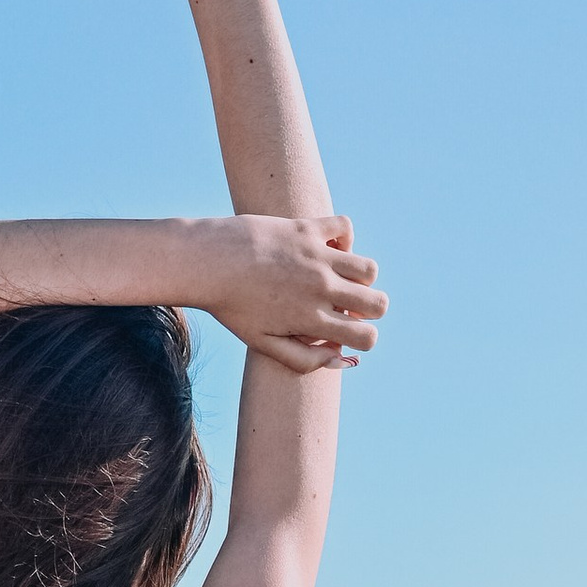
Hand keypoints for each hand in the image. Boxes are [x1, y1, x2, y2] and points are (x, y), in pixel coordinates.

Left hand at [209, 213, 385, 375]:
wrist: (208, 262)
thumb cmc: (233, 308)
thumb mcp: (263, 344)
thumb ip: (304, 359)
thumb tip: (341, 358)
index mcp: (312, 321)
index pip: (367, 337)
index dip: (363, 339)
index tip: (344, 331)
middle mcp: (321, 289)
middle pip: (378, 303)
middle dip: (369, 311)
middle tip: (344, 307)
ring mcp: (317, 257)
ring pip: (368, 269)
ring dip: (360, 278)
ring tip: (337, 279)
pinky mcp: (307, 228)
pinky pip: (345, 227)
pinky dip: (343, 237)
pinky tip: (326, 248)